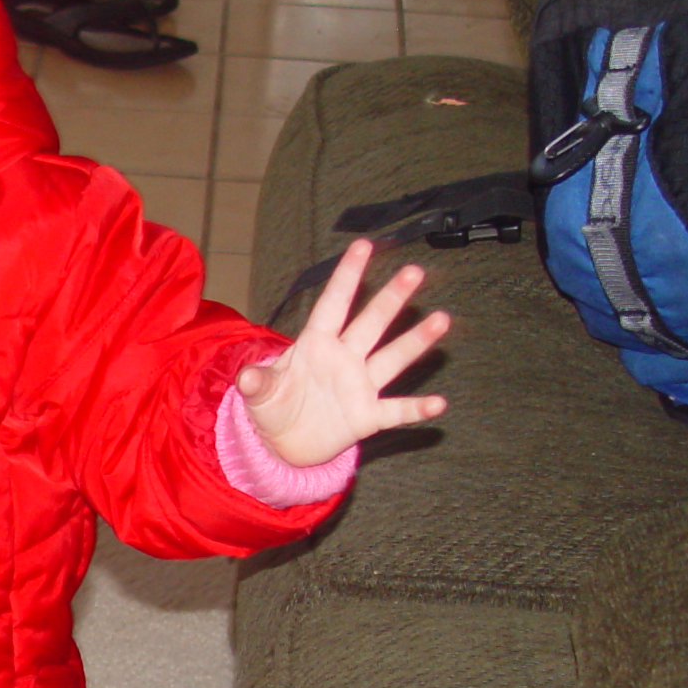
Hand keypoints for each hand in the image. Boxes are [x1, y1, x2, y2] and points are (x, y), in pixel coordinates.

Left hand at [242, 239, 451, 466]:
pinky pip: (397, 411)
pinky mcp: (368, 416)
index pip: (334, 304)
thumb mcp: (260, 395)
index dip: (347, 276)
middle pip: (372, 323)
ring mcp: (359, 386)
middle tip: (414, 271)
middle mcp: (344, 358)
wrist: (285, 442)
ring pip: (392, 358)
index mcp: (317, 344)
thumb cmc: (274, 406)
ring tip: (441, 320)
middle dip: (392, 298)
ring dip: (415, 341)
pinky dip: (417, 409)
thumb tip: (246, 378)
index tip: (363, 245)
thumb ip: (258, 384)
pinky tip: (439, 404)